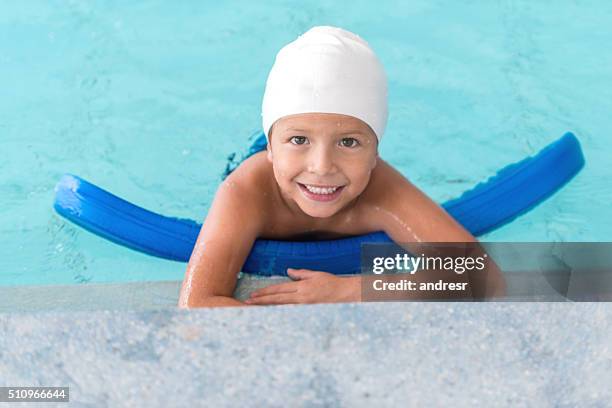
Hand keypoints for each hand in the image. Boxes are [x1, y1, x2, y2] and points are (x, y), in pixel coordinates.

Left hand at [245, 268, 359, 305]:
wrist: (347, 294)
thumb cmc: (333, 283)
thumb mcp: (316, 275)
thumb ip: (301, 274)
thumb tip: (288, 272)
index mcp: (302, 287)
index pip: (279, 289)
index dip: (265, 292)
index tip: (253, 295)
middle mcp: (302, 297)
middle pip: (277, 299)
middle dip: (261, 301)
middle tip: (248, 303)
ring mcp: (305, 306)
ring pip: (282, 308)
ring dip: (268, 308)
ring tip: (255, 309)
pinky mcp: (309, 312)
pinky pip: (291, 313)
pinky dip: (280, 313)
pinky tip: (272, 315)